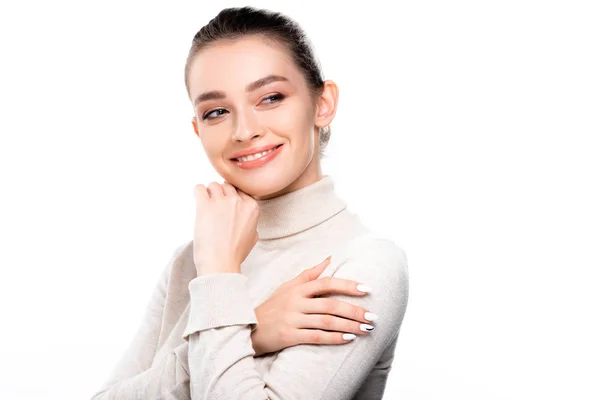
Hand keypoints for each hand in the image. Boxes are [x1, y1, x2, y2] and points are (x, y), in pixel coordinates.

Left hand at [193, 181, 258, 274]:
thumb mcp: (253, 238)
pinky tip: (198, 201)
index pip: (240, 191)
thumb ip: (251, 223)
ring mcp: (222, 202)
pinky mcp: (205, 205)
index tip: (226, 207)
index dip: (231, 198)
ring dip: (209, 194)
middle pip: (226, 186)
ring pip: (213, 185)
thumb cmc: (235, 254)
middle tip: (215, 208)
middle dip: (220, 195)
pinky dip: (197, 193)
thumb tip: (246, 220)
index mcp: (252, 207)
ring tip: (206, 207)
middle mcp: (238, 201)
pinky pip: (199, 188)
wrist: (220, 263)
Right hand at [250, 257, 376, 356]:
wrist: (247, 329)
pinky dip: (334, 338)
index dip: (347, 285)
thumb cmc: (271, 307)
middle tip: (373, 316)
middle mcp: (295, 302)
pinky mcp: (288, 336)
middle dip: (354, 310)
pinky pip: (316, 336)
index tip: (367, 290)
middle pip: (330, 304)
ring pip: (326, 321)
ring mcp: (292, 319)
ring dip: (349, 325)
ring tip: (366, 329)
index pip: (326, 283)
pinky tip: (348, 339)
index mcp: (297, 289)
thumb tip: (329, 258)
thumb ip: (309, 274)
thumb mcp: (287, 287)